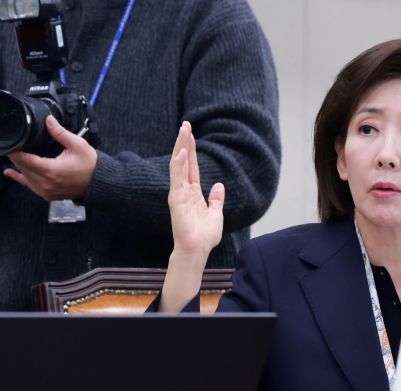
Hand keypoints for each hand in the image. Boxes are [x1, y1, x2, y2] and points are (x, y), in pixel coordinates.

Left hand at [4, 115, 96, 200]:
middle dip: (16, 156)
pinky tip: (11, 173)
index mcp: (51, 170)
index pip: (23, 160)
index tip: (11, 142)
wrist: (100, 183)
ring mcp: (46, 191)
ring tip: (11, 155)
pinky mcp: (48, 195)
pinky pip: (29, 186)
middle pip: (22, 168)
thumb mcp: (77, 145)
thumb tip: (48, 120)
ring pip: (24, 177)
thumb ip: (60, 132)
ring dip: (17, 166)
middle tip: (12, 144)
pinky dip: (20, 178)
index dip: (14, 151)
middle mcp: (46, 183)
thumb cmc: (91, 165)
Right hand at [168, 121, 224, 262]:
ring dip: (180, 147)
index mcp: (193, 193)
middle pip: (183, 161)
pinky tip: (181, 152)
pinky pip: (177, 179)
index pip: (191, 167)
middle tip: (186, 124)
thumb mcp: (216, 214)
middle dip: (184, 143)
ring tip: (184, 130)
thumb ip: (216, 200)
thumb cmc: (204, 236)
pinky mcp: (175, 199)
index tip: (191, 134)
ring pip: (178, 165)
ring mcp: (178, 194)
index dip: (191, 150)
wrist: (197, 249)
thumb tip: (218, 186)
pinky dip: (178, 165)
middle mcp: (184, 190)